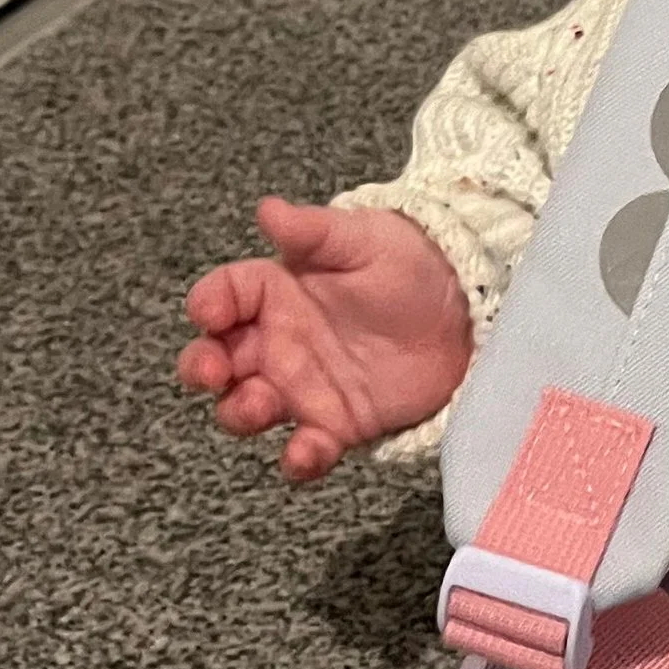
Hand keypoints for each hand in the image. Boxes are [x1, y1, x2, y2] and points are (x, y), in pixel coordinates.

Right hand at [178, 199, 473, 481]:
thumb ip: (314, 230)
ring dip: (240, 412)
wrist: (466, 310)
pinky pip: (307, 448)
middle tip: (210, 371)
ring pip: (249, 408)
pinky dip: (298, 458)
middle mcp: (278, 343)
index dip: (209, 304)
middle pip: (218, 360)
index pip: (225, 296)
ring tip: (257, 406)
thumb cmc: (408, 264)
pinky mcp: (338, 425)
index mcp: (275, 292)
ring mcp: (303, 387)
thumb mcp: (363, 238)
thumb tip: (268, 210)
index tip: (209, 313)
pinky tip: (304, 453)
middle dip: (202, 368)